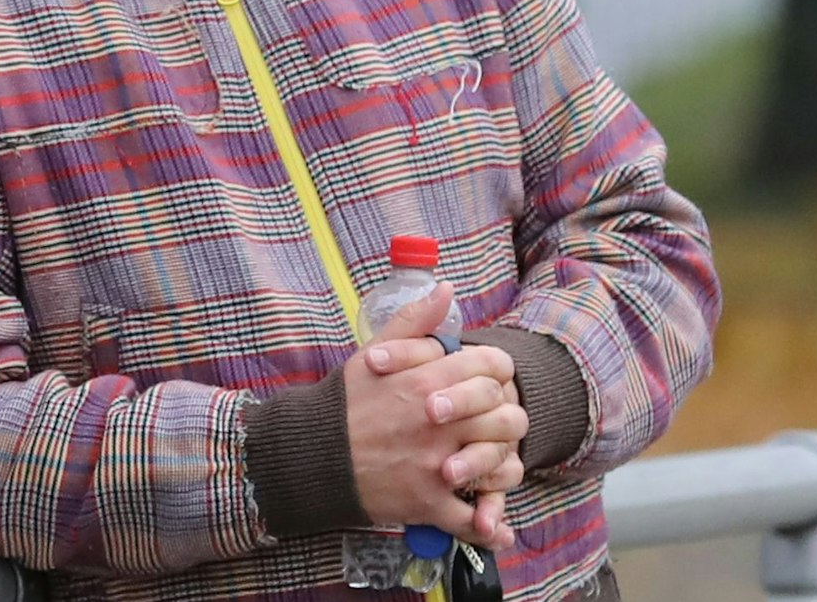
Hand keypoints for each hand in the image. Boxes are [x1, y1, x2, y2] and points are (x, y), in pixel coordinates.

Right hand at [346, 283, 526, 550]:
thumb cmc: (343, 402)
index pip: (493, 368)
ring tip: (497, 461)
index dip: (498, 371)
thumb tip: (445, 287)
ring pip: (501, 465)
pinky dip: (489, 529)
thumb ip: (414, 321)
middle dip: (507, 416)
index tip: (489, 379)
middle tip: (494, 420)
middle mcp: (437, 424)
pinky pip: (472, 520)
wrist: (310, 455)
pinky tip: (498, 529)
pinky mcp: (427, 503)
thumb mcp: (374, 351)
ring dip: (505, 464)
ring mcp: (435, 466)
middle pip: (507, 416)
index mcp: (426, 381)